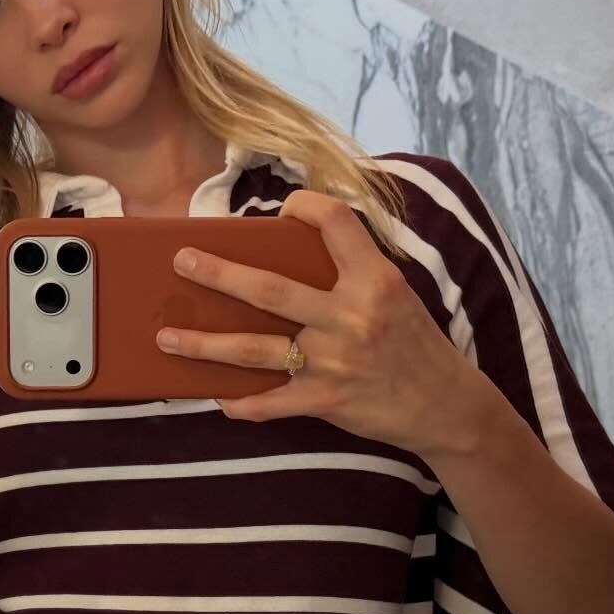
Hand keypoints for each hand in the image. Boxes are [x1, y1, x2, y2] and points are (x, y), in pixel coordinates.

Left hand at [154, 187, 478, 458]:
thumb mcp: (396, 294)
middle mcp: (352, 317)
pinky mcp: (327, 401)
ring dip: (203, 344)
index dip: (304, 206)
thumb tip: (292, 253)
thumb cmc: (416, 345)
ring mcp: (335, 362)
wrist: (446, 406)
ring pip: (253, 350)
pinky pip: (270, 402)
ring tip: (167, 337)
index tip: (280, 209)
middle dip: (218, 274)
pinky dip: (239, 402)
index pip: (334, 222)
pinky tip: (214, 395)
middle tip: (182, 260)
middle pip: (270, 289)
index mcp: (375, 280)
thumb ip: (352, 272)